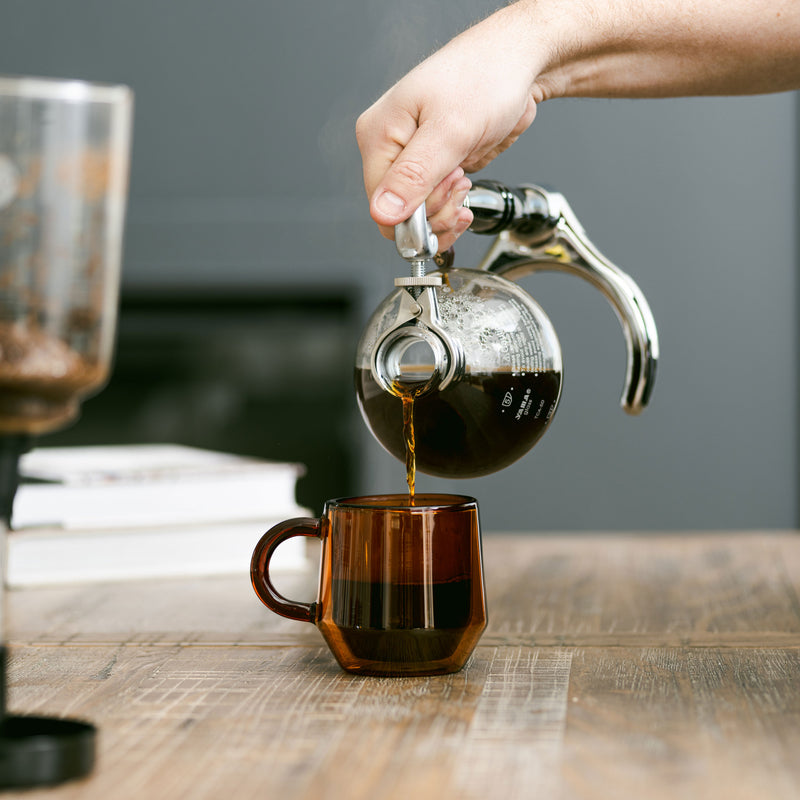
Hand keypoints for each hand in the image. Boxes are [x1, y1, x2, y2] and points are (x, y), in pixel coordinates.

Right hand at [356, 5, 544, 251]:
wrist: (517, 65)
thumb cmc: (485, 77)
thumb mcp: (451, 130)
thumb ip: (415, 175)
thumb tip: (383, 212)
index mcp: (379, 134)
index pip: (380, 205)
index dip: (415, 216)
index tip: (447, 195)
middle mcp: (389, 148)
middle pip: (400, 214)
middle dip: (435, 210)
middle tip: (459, 181)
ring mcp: (412, 159)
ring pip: (419, 214)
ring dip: (446, 209)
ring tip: (464, 180)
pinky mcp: (434, 166)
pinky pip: (434, 205)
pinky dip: (452, 207)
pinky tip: (464, 193)